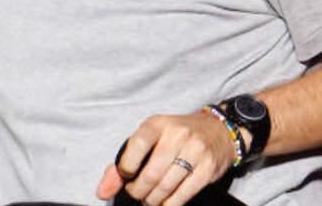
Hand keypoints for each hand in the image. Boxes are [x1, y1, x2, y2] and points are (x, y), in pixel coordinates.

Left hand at [95, 111, 237, 205]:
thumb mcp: (150, 138)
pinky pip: (184, 193)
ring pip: (167, 186)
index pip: (136, 145)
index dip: (126, 167)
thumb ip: (123, 161)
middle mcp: (177, 134)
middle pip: (152, 173)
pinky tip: (164, 201)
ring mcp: (195, 151)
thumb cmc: (176, 136)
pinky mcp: (208, 168)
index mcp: (157, 123)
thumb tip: (102, 191)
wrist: (218, 130)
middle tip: (136, 193)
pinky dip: (170, 203)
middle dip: (138, 191)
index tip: (126, 176)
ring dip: (152, 200)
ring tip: (149, 199)